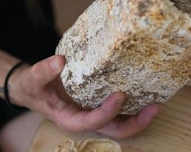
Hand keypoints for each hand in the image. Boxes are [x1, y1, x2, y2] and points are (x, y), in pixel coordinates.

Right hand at [9, 55, 159, 138]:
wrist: (35, 88)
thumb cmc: (33, 87)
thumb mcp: (32, 80)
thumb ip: (43, 71)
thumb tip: (60, 61)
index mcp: (69, 119)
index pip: (91, 122)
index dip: (106, 112)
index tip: (120, 95)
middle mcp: (86, 119)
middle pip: (114, 130)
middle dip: (136, 123)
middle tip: (155, 107)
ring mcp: (96, 113)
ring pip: (121, 123)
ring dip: (140, 117)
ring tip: (158, 102)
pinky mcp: (100, 104)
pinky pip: (121, 110)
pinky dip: (135, 105)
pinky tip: (148, 92)